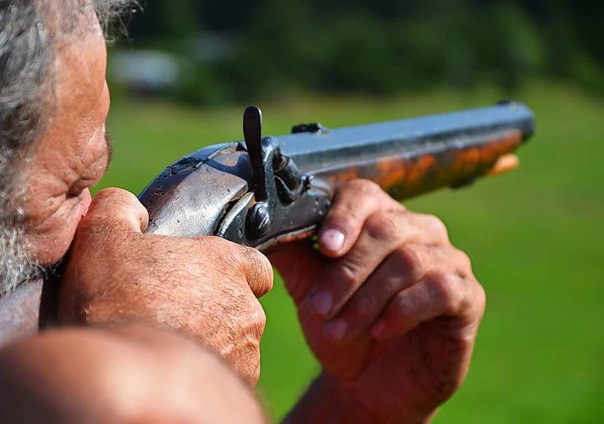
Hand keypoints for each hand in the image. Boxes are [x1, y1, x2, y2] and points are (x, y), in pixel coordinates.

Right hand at [58, 188, 273, 383]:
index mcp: (225, 264)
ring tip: (169, 341)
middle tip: (174, 312)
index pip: (254, 264)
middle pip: (240, 304)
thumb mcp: (103, 235)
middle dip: (215, 308)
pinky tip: (173, 367)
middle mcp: (244, 306)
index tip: (208, 278)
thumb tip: (128, 206)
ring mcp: (245, 348)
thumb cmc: (116, 301)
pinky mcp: (236, 381)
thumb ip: (120, 208)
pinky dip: (206, 368)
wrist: (123, 373)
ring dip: (212, 339)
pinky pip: (228, 371)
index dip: (235, 270)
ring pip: (236, 340)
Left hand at [271, 180, 485, 422]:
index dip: (343, 216)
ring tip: (339, 328)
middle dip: (346, 272)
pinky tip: (380, 330)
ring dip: (366, 299)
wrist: (367, 382)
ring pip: (409, 260)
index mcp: (379, 219)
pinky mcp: (467, 295)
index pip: (364, 194)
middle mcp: (418, 230)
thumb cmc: (340, 325)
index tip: (323, 247)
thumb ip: (292, 253)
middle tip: (318, 306)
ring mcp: (447, 260)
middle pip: (385, 229)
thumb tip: (260, 221)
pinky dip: (403, 310)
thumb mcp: (309, 288)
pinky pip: (440, 289)